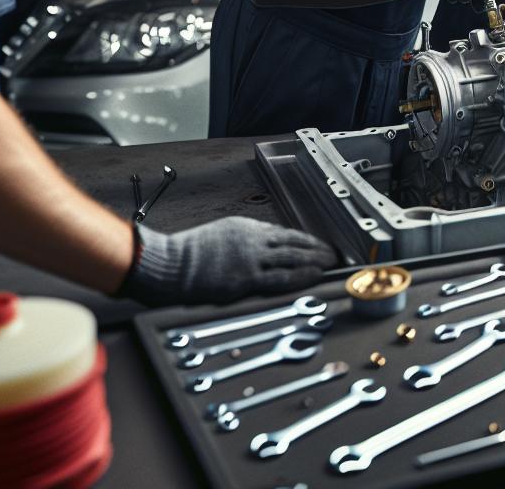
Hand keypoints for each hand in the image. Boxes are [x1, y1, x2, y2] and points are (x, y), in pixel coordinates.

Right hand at [119, 216, 337, 305]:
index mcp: (246, 227)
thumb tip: (263, 249)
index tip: (318, 246)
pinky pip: (282, 276)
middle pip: (295, 242)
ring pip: (293, 257)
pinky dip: (302, 275)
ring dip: (317, 260)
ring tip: (332, 264)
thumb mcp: (220, 235)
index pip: (284, 233)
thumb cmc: (188, 254)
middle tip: (335, 254)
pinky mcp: (246, 278)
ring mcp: (251, 258)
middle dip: (318, 248)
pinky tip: (316, 275)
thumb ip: (243, 241)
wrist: (169, 263)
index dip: (305, 241)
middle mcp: (253, 239)